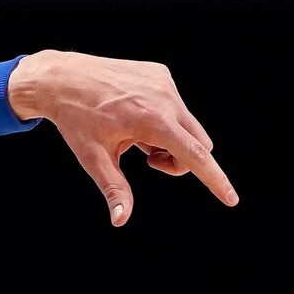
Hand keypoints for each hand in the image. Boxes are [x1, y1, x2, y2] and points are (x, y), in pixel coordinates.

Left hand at [7, 49, 236, 226]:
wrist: (62, 78)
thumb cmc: (76, 120)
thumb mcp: (93, 158)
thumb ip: (114, 188)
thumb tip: (120, 220)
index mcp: (152, 121)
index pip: (194, 156)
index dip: (215, 180)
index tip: (231, 199)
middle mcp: (165, 98)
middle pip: (198, 145)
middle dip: (179, 160)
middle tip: (147, 161)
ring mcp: (165, 83)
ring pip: (187, 126)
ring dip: (169, 139)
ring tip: (133, 134)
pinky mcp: (161, 74)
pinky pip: (174, 106)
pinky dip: (162, 118)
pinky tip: (131, 113)